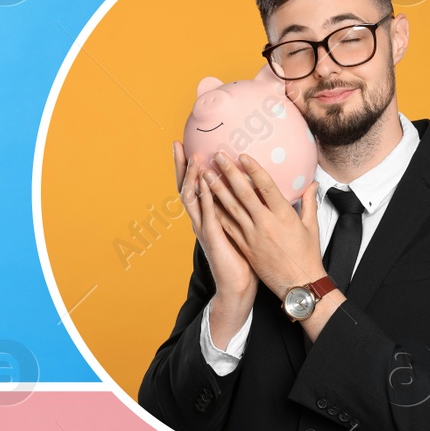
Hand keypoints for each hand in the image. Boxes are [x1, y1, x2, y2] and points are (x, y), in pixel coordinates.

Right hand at [174, 141, 256, 325]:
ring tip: (194, 157)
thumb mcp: (240, 227)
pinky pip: (206, 215)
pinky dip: (205, 198)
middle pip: (186, 187)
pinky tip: (205, 184)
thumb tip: (252, 188)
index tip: (188, 144)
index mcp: (207, 216)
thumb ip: (240, 208)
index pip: (195, 186)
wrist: (237, 286)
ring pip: (191, 198)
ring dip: (192, 177)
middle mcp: (201, 220)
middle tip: (177, 143)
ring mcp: (204, 229)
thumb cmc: (242, 258)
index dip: (190, 166)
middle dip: (181, 165)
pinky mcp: (213, 239)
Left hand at [200, 152, 323, 298]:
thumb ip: (309, 202)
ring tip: (206, 175)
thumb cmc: (306, 255)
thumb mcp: (311, 226)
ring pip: (231, 208)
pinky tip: (207, 202)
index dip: (253, 169)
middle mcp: (266, 223)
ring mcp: (253, 235)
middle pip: (244, 193)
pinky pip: (228, 226)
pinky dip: (217, 212)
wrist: (298, 284)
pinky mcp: (245, 247)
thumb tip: (311, 184)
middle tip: (218, 157)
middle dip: (229, 173)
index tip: (242, 156)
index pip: (266, 186)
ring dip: (217, 190)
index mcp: (284, 215)